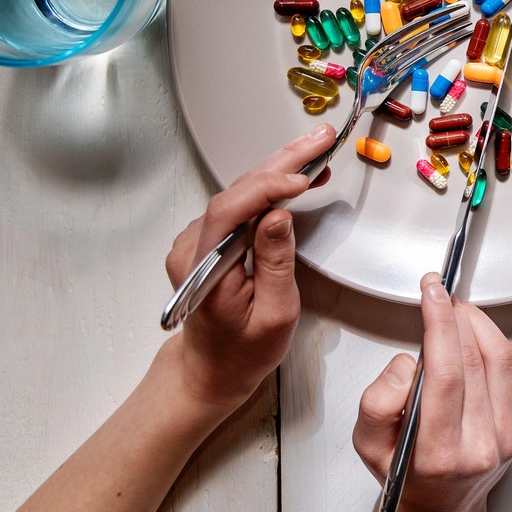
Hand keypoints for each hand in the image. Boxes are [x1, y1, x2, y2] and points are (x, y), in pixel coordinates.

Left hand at [162, 125, 334, 418]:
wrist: (210, 370)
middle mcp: (192, 248)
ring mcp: (197, 243)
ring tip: (316, 152)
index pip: (231, 210)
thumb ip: (276, 263)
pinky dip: (268, 189)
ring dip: (278, 171)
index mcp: (205, 269)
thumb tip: (278, 217)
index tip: (302, 178)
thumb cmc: (242, 352)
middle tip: (319, 141)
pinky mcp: (208, 241)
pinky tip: (294, 179)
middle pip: (236, 192)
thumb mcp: (274, 316)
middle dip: (281, 163)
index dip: (268, 187)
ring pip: (238, 194)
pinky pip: (239, 205)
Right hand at [353, 274, 511, 511]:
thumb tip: (408, 364)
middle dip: (455, 316)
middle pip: (475, 360)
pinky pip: (511, 371)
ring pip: (501, 359)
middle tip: (439, 294)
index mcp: (440, 453)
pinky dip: (492, 345)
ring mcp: (508, 437)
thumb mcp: (369, 445)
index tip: (432, 293)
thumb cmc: (404, 475)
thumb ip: (378, 402)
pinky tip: (471, 340)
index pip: (446, 374)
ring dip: (477, 324)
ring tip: (455, 312)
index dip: (440, 324)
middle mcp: (481, 446)